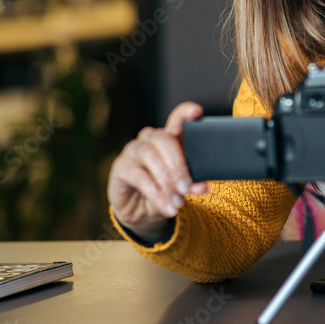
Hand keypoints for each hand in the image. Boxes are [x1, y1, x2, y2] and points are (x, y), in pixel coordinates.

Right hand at [107, 102, 210, 243]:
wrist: (141, 211)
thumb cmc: (165, 190)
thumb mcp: (182, 186)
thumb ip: (192, 182)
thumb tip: (203, 186)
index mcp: (169, 138)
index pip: (176, 120)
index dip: (185, 113)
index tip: (197, 111)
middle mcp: (150, 139)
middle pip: (165, 140)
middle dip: (178, 165)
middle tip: (187, 188)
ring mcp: (133, 150)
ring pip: (152, 157)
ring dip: (167, 182)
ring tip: (179, 202)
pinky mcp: (121, 166)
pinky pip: (140, 177)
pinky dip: (156, 194)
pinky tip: (167, 206)